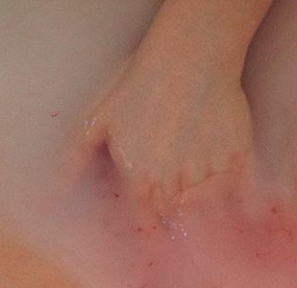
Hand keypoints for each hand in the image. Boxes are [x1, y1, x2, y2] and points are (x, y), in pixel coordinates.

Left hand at [70, 51, 253, 213]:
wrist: (189, 56)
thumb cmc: (140, 84)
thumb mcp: (97, 120)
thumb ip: (76, 160)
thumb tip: (56, 193)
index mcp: (141, 183)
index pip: (148, 220)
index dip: (154, 221)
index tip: (160, 219)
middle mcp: (173, 188)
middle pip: (178, 221)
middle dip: (180, 222)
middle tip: (184, 216)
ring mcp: (207, 178)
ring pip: (208, 214)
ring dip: (208, 215)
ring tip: (209, 208)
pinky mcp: (237, 164)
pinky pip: (241, 197)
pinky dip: (241, 203)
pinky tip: (240, 198)